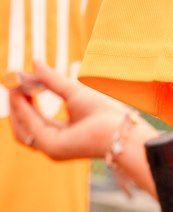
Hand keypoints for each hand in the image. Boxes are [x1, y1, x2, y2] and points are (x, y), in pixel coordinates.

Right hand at [8, 60, 128, 160]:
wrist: (122, 128)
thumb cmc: (105, 112)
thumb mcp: (73, 92)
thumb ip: (52, 81)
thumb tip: (35, 62)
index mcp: (60, 135)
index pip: (33, 121)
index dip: (23, 103)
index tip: (17, 84)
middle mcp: (53, 145)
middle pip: (23, 127)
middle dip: (15, 106)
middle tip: (11, 84)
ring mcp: (52, 149)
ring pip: (22, 130)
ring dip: (16, 108)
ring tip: (15, 88)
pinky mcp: (53, 148)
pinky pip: (31, 128)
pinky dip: (24, 112)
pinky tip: (22, 95)